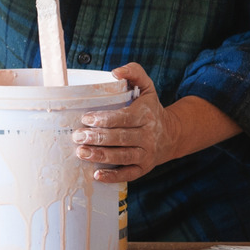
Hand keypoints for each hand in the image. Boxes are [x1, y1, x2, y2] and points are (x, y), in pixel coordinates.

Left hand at [72, 63, 176, 182]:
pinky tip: (97, 175)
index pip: (124, 118)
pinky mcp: (144, 168)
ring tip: (81, 153)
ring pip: (122, 157)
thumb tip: (115, 72)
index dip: (104, 119)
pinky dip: (113, 176)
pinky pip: (128, 174)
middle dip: (97, 138)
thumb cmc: (150, 108)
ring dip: (101, 156)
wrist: (172, 134)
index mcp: (145, 115)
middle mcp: (148, 136)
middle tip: (77, 136)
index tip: (86, 119)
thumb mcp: (147, 87)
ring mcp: (146, 154)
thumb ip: (133, 72)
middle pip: (120, 138)